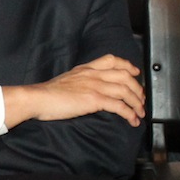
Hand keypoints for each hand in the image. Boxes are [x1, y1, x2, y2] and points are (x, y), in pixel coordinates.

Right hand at [3, 54, 144, 128]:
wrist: (38, 98)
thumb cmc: (49, 93)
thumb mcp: (67, 80)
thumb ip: (81, 81)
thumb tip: (89, 90)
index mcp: (85, 68)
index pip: (111, 59)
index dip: (127, 65)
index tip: (134, 72)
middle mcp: (92, 74)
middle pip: (124, 75)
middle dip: (137, 88)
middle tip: (141, 99)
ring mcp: (94, 86)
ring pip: (125, 90)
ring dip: (137, 103)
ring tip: (140, 113)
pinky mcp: (93, 99)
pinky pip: (119, 106)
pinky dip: (129, 113)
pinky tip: (131, 120)